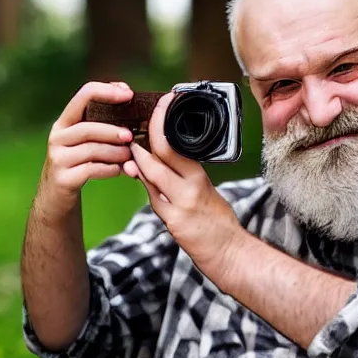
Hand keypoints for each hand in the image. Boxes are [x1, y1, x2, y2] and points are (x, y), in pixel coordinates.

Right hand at [41, 81, 134, 201]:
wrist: (57, 196)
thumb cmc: (81, 162)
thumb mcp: (88, 139)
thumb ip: (104, 121)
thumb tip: (129, 95)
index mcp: (66, 121)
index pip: (84, 95)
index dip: (107, 91)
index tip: (129, 94)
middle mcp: (58, 136)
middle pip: (88, 127)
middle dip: (113, 131)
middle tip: (130, 136)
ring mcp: (58, 158)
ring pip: (92, 150)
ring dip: (116, 152)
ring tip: (129, 156)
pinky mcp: (63, 179)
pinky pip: (91, 170)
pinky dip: (110, 169)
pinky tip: (120, 170)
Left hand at [124, 92, 244, 277]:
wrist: (228, 251)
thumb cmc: (219, 220)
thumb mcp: (207, 192)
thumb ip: (185, 177)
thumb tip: (164, 162)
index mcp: (200, 178)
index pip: (175, 145)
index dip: (162, 123)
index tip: (158, 106)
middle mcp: (189, 189)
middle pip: (159, 157)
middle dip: (141, 139)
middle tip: (130, 127)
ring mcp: (179, 206)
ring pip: (150, 176)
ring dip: (137, 161)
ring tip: (129, 147)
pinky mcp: (172, 222)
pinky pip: (152, 199)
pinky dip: (144, 184)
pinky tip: (135, 173)